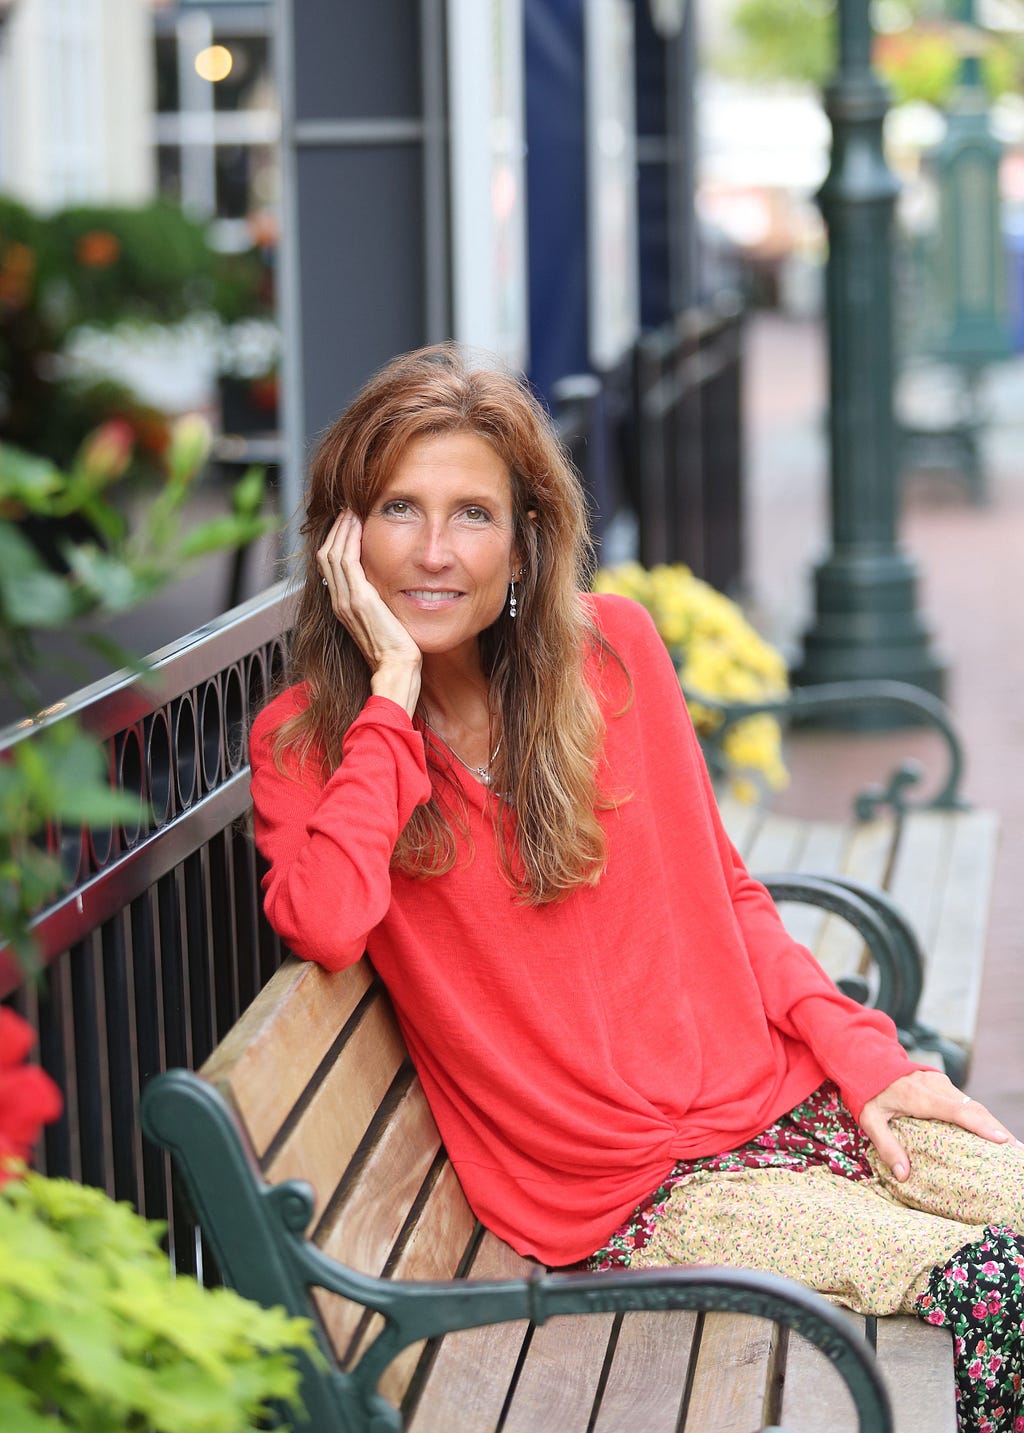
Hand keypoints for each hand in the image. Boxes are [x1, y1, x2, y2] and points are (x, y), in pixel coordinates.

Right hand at [317, 511, 421, 714]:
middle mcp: (340, 602)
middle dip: (336, 530)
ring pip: (333, 553)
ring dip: (342, 529)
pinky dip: (350, 539)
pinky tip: (358, 524)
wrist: (395, 670)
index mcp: (343, 607)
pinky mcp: (359, 599)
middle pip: (326, 556)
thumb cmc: (395, 652)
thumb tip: (386, 593)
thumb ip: (378, 605)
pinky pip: (347, 560)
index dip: (336, 542)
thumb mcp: (383, 623)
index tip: (348, 524)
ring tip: (351, 511)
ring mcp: (346, 600)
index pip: (330, 566)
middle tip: (347, 510)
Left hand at [860, 1070, 1019, 1181]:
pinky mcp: (944, 1085)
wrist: (868, 1060)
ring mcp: (942, 1084)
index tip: (1001, 1139)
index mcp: (919, 1096)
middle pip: (973, 1109)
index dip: (980, 1125)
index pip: (956, 1110)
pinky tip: (993, 1134)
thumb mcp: (870, 1119)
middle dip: (997, 1129)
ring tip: (1010, 1147)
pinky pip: (967, 1103)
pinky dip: (982, 1118)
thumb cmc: (868, 1092)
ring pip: (973, 1105)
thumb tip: (903, 1175)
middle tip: (1015, 1152)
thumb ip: (886, 1145)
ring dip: (992, 1124)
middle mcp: (936, 1088)